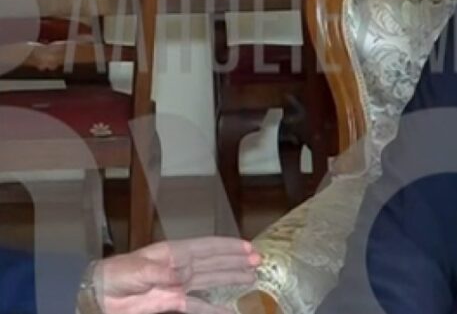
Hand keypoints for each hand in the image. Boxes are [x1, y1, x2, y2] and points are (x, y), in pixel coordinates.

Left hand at [93, 237, 261, 313]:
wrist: (99, 295)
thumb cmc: (116, 275)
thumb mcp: (136, 270)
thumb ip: (159, 272)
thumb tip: (180, 275)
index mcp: (173, 253)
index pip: (207, 247)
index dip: (228, 247)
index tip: (248, 247)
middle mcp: (180, 267)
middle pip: (214, 262)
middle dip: (236, 261)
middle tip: (259, 261)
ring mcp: (178, 285)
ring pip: (212, 280)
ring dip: (231, 278)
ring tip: (252, 278)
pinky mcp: (173, 302)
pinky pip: (199, 305)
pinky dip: (215, 308)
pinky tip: (229, 310)